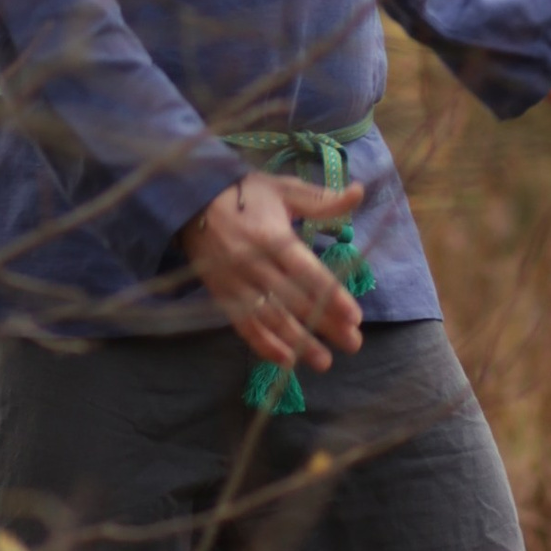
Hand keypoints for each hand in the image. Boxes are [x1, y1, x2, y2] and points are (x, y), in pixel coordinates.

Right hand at [181, 172, 366, 371]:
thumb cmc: (244, 194)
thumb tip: (359, 192)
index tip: (354, 316)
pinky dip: (264, 345)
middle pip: (293, 300)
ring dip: (298, 342)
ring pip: (271, 318)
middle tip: (353, 343)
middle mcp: (254, 264)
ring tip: (324, 361)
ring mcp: (237, 283)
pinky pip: (244, 325)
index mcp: (272, 236)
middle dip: (324, 324)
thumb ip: (321, 200)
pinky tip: (286, 360)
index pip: (306, 272)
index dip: (330, 295)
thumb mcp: (283, 189)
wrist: (191, 202)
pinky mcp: (222, 296)